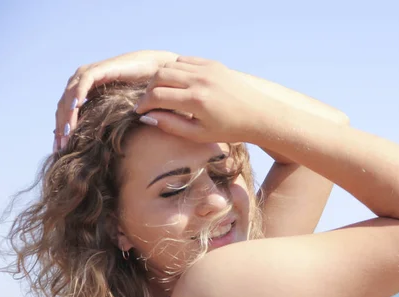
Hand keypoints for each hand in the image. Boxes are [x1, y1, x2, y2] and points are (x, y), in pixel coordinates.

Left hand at [54, 50, 178, 148]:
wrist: (155, 71)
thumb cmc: (141, 92)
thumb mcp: (118, 112)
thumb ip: (105, 122)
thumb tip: (97, 147)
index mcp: (83, 92)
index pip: (65, 114)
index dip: (62, 132)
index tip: (61, 151)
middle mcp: (81, 82)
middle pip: (63, 107)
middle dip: (61, 129)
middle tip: (60, 149)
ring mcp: (88, 74)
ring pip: (69, 98)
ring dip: (66, 117)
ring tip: (66, 135)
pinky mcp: (98, 69)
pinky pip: (83, 84)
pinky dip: (77, 96)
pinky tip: (76, 109)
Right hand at [134, 56, 287, 144]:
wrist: (258, 115)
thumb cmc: (229, 130)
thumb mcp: (198, 134)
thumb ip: (171, 126)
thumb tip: (147, 117)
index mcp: (196, 100)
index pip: (157, 96)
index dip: (144, 104)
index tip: (140, 112)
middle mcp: (200, 80)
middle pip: (159, 77)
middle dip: (149, 90)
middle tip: (149, 102)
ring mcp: (207, 69)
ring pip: (170, 66)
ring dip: (161, 79)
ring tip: (161, 93)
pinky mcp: (212, 63)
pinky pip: (184, 60)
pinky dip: (175, 70)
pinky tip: (177, 84)